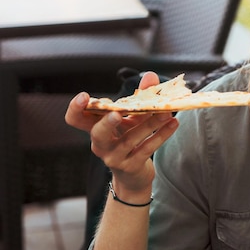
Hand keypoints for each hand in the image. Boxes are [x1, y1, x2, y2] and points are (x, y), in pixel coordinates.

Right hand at [65, 71, 178, 193]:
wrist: (134, 174)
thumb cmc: (128, 138)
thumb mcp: (132, 116)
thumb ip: (140, 96)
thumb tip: (150, 75)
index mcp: (95, 128)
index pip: (76, 119)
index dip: (76, 108)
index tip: (85, 96)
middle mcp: (100, 144)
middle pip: (97, 134)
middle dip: (106, 123)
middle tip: (118, 113)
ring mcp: (114, 157)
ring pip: (129, 140)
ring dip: (149, 124)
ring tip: (166, 112)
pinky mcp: (131, 166)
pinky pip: (146, 149)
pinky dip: (161, 135)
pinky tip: (173, 123)